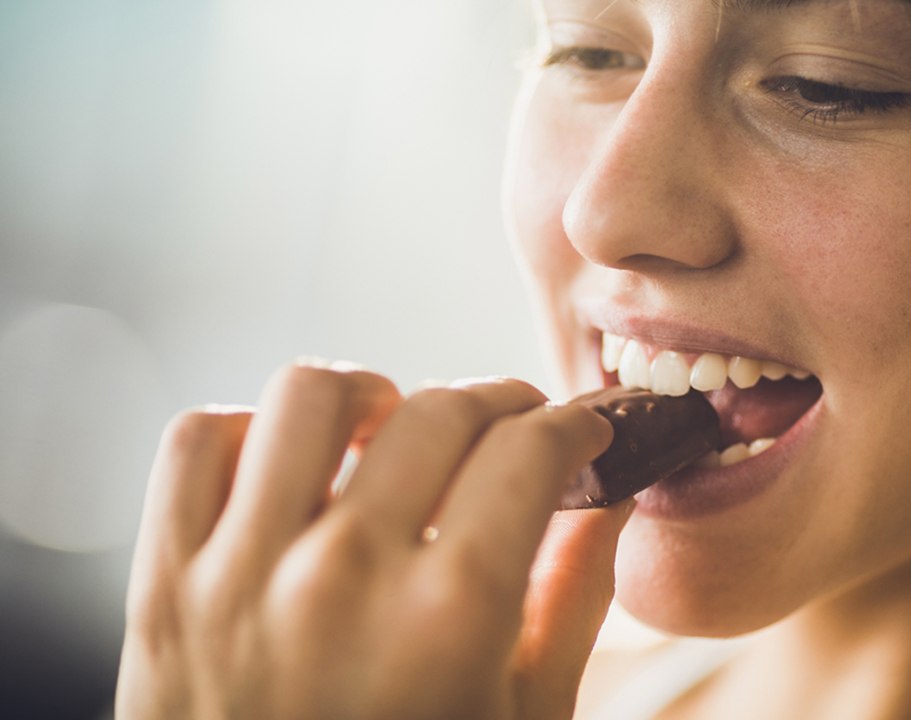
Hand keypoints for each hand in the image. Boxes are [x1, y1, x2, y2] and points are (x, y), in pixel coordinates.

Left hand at [116, 363, 624, 719]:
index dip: (574, 423)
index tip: (580, 429)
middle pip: (441, 409)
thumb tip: (614, 501)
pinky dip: (251, 431)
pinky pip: (199, 441)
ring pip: (311, 394)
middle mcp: (343, 576)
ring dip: (373, 396)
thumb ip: (574, 599)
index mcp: (450, 615)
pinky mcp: (165, 583)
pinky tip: (297, 468)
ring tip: (396, 432)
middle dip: (500, 403)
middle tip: (513, 431)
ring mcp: (241, 573)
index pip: (531, 449)